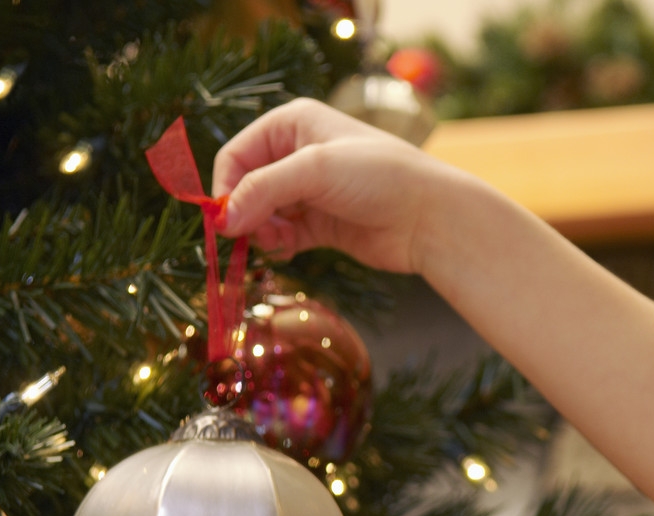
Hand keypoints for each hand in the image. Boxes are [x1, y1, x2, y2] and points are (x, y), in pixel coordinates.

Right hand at [213, 98, 453, 273]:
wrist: (431, 218)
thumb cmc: (380, 177)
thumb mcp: (316, 171)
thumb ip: (263, 190)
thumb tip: (222, 220)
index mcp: (293, 124)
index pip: (236, 154)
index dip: (225, 187)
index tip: (225, 221)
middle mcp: (298, 155)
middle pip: (245, 187)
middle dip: (245, 213)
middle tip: (252, 238)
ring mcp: (311, 192)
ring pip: (262, 215)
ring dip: (262, 232)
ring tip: (279, 243)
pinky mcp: (322, 225)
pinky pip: (283, 236)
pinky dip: (278, 245)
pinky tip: (287, 251)